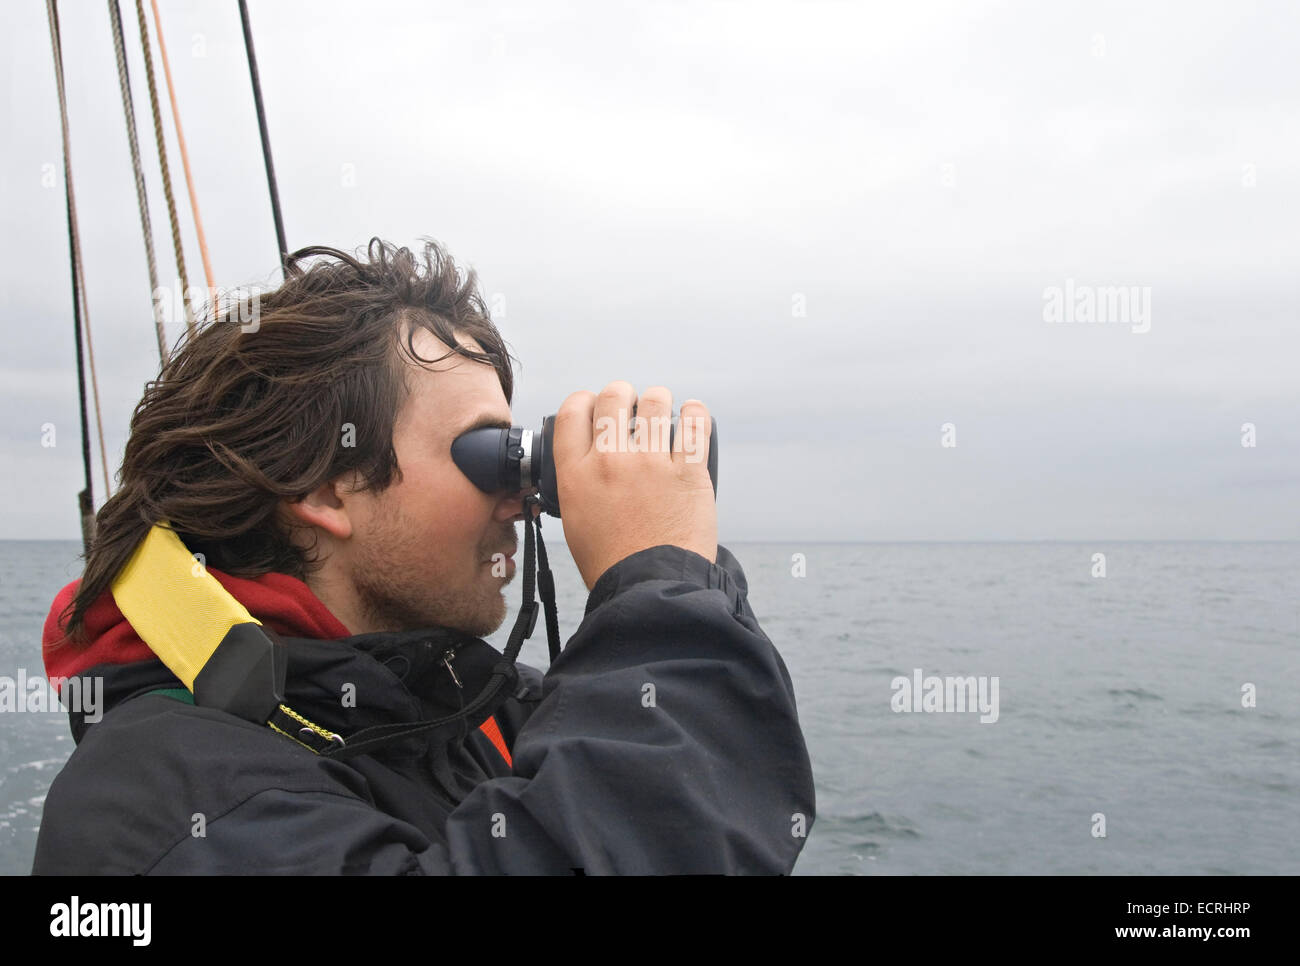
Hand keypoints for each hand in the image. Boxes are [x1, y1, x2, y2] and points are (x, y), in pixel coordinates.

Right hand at [552, 382, 716, 589]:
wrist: (648, 587)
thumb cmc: (612, 563)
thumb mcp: (575, 521)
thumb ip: (577, 486)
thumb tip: (585, 464)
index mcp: (576, 474)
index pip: (573, 412)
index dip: (584, 400)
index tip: (594, 405)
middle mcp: (610, 461)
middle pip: (613, 397)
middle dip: (623, 394)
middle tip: (632, 404)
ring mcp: (650, 464)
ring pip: (655, 402)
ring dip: (659, 399)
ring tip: (664, 408)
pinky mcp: (687, 472)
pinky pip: (694, 425)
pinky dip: (695, 413)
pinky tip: (693, 414)